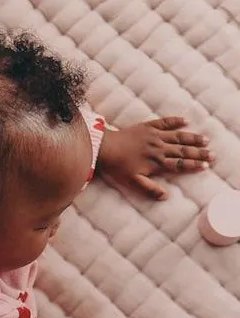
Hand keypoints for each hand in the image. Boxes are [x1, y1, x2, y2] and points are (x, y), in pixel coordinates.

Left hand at [97, 117, 214, 200]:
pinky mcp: (148, 126)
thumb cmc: (118, 168)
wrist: (105, 149)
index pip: (180, 164)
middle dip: (199, 153)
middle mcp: (159, 148)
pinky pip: (165, 122)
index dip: (193, 165)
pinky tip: (186, 121)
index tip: (205, 166)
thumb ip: (150, 189)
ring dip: (192, 138)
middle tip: (212, 154)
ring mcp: (154, 136)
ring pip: (178, 136)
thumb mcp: (133, 182)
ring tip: (205, 140)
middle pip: (183, 150)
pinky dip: (176, 121)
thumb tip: (165, 196)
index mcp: (157, 162)